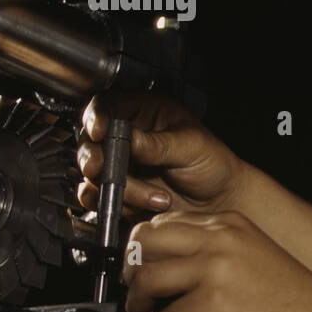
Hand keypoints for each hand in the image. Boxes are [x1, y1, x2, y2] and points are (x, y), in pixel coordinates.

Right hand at [77, 92, 248, 218]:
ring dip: (121, 189)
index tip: (99, 132)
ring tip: (158, 198)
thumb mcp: (192, 146)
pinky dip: (118, 205)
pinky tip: (148, 205)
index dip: (97, 117)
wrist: (221, 201)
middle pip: (90, 142)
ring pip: (94, 175)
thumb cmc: (213, 164)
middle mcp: (127, 137)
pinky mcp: (120, 192)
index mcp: (145, 112)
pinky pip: (99, 198)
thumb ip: (159, 144)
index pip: (108, 106)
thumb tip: (131, 139)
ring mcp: (121, 166)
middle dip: (95, 158)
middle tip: (102, 169)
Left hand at [122, 209, 311, 311]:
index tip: (143, 272)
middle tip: (139, 297)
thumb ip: (214, 254)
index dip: (144, 250)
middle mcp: (220, 240)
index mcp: (230, 224)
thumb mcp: (254, 257)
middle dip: (131, 273)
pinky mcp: (212, 306)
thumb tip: (166, 269)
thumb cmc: (297, 302)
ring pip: (145, 280)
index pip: (162, 223)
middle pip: (142, 242)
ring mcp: (215, 271)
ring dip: (142, 308)